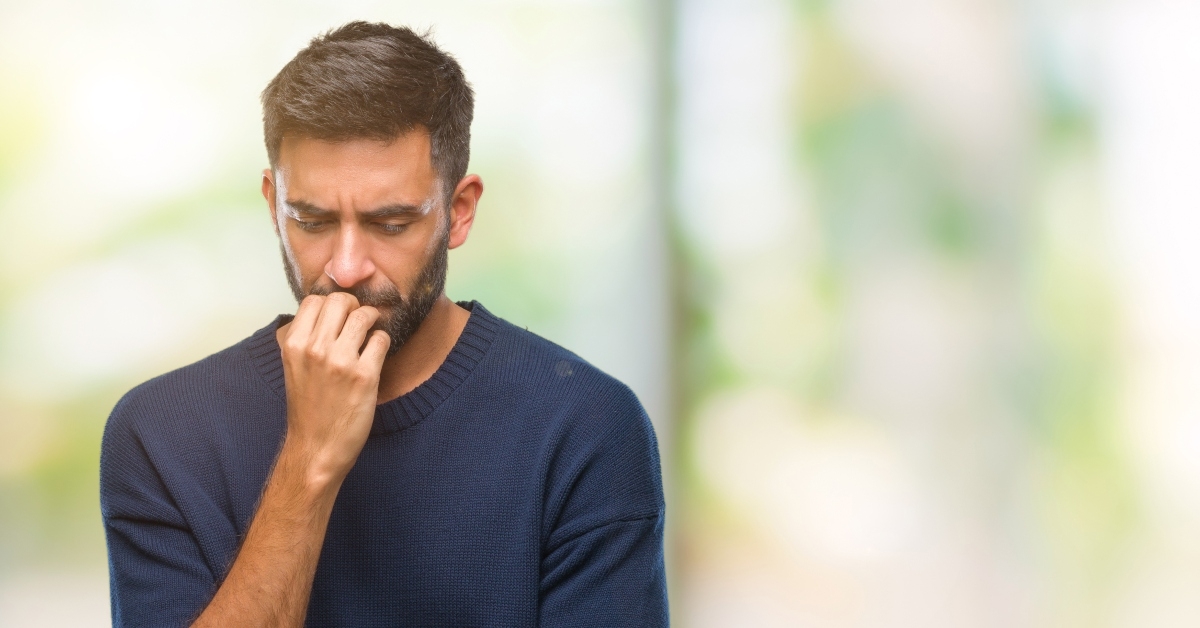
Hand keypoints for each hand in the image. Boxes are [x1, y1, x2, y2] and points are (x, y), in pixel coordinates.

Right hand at [275, 292, 390, 487]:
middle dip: (354, 306)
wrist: (316, 448)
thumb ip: (306, 338)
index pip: (315, 299)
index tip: (340, 315)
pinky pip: (381, 339)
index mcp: (294, 344)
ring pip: (364, 315)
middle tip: (359, 321)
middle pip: (341, 300)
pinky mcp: (364, 375)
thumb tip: (327, 311)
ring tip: (369, 336)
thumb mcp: (294, 367)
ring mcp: (340, 361)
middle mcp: (315, 349)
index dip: (332, 303)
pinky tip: (375, 356)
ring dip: (372, 321)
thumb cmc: (308, 409)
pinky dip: (382, 343)